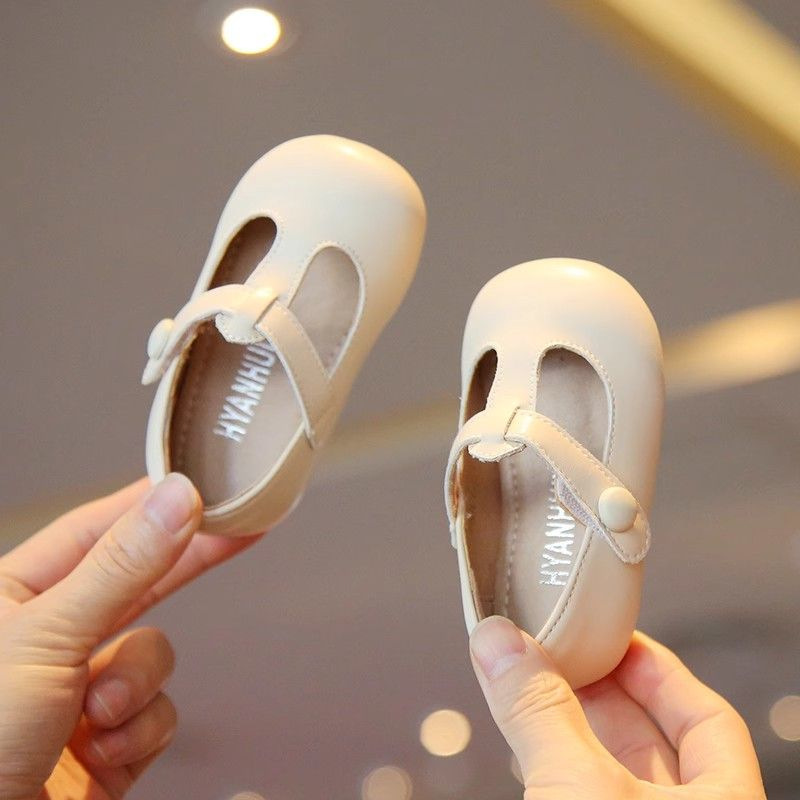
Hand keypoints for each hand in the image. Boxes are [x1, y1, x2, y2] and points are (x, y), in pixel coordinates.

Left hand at [0, 475, 262, 799]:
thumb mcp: (46, 639)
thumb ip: (121, 567)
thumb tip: (175, 502)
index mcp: (12, 598)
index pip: (94, 529)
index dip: (149, 504)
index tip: (200, 484)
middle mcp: (48, 639)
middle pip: (137, 582)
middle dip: (184, 563)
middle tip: (237, 527)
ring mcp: (80, 692)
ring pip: (155, 655)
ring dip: (138, 686)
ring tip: (99, 713)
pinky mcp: (108, 744)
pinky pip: (157, 715)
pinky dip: (138, 734)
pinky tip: (102, 752)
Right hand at [470, 616, 765, 798]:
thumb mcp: (580, 788)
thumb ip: (540, 712)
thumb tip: (499, 641)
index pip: (707, 718)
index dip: (660, 669)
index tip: (612, 633)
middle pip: (649, 739)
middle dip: (599, 688)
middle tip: (555, 647)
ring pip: (606, 771)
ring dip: (564, 724)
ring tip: (528, 680)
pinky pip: (571, 792)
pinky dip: (546, 761)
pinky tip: (520, 738)